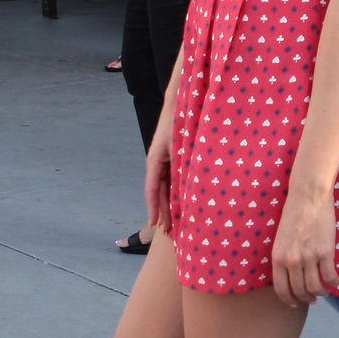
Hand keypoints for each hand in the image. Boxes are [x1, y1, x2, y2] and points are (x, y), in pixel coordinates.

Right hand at [144, 106, 175, 233]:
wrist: (179, 104)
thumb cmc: (179, 122)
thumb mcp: (181, 146)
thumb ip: (182, 166)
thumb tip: (186, 190)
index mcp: (155, 161)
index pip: (152, 190)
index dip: (154, 208)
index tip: (154, 224)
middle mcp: (156, 164)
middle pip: (159, 193)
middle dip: (163, 213)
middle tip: (169, 232)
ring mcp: (163, 162)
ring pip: (166, 188)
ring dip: (169, 205)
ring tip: (173, 224)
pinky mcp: (170, 159)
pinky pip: (171, 180)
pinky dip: (175, 194)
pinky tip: (180, 205)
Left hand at [272, 188, 338, 305]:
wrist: (308, 196)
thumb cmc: (294, 214)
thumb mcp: (281, 238)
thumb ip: (284, 256)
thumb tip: (292, 275)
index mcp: (278, 257)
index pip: (281, 289)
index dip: (288, 300)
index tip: (295, 304)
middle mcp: (292, 260)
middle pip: (300, 291)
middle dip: (307, 298)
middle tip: (314, 299)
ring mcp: (309, 257)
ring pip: (316, 287)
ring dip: (322, 292)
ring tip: (326, 290)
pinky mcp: (325, 251)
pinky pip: (331, 276)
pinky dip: (334, 282)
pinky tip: (336, 281)